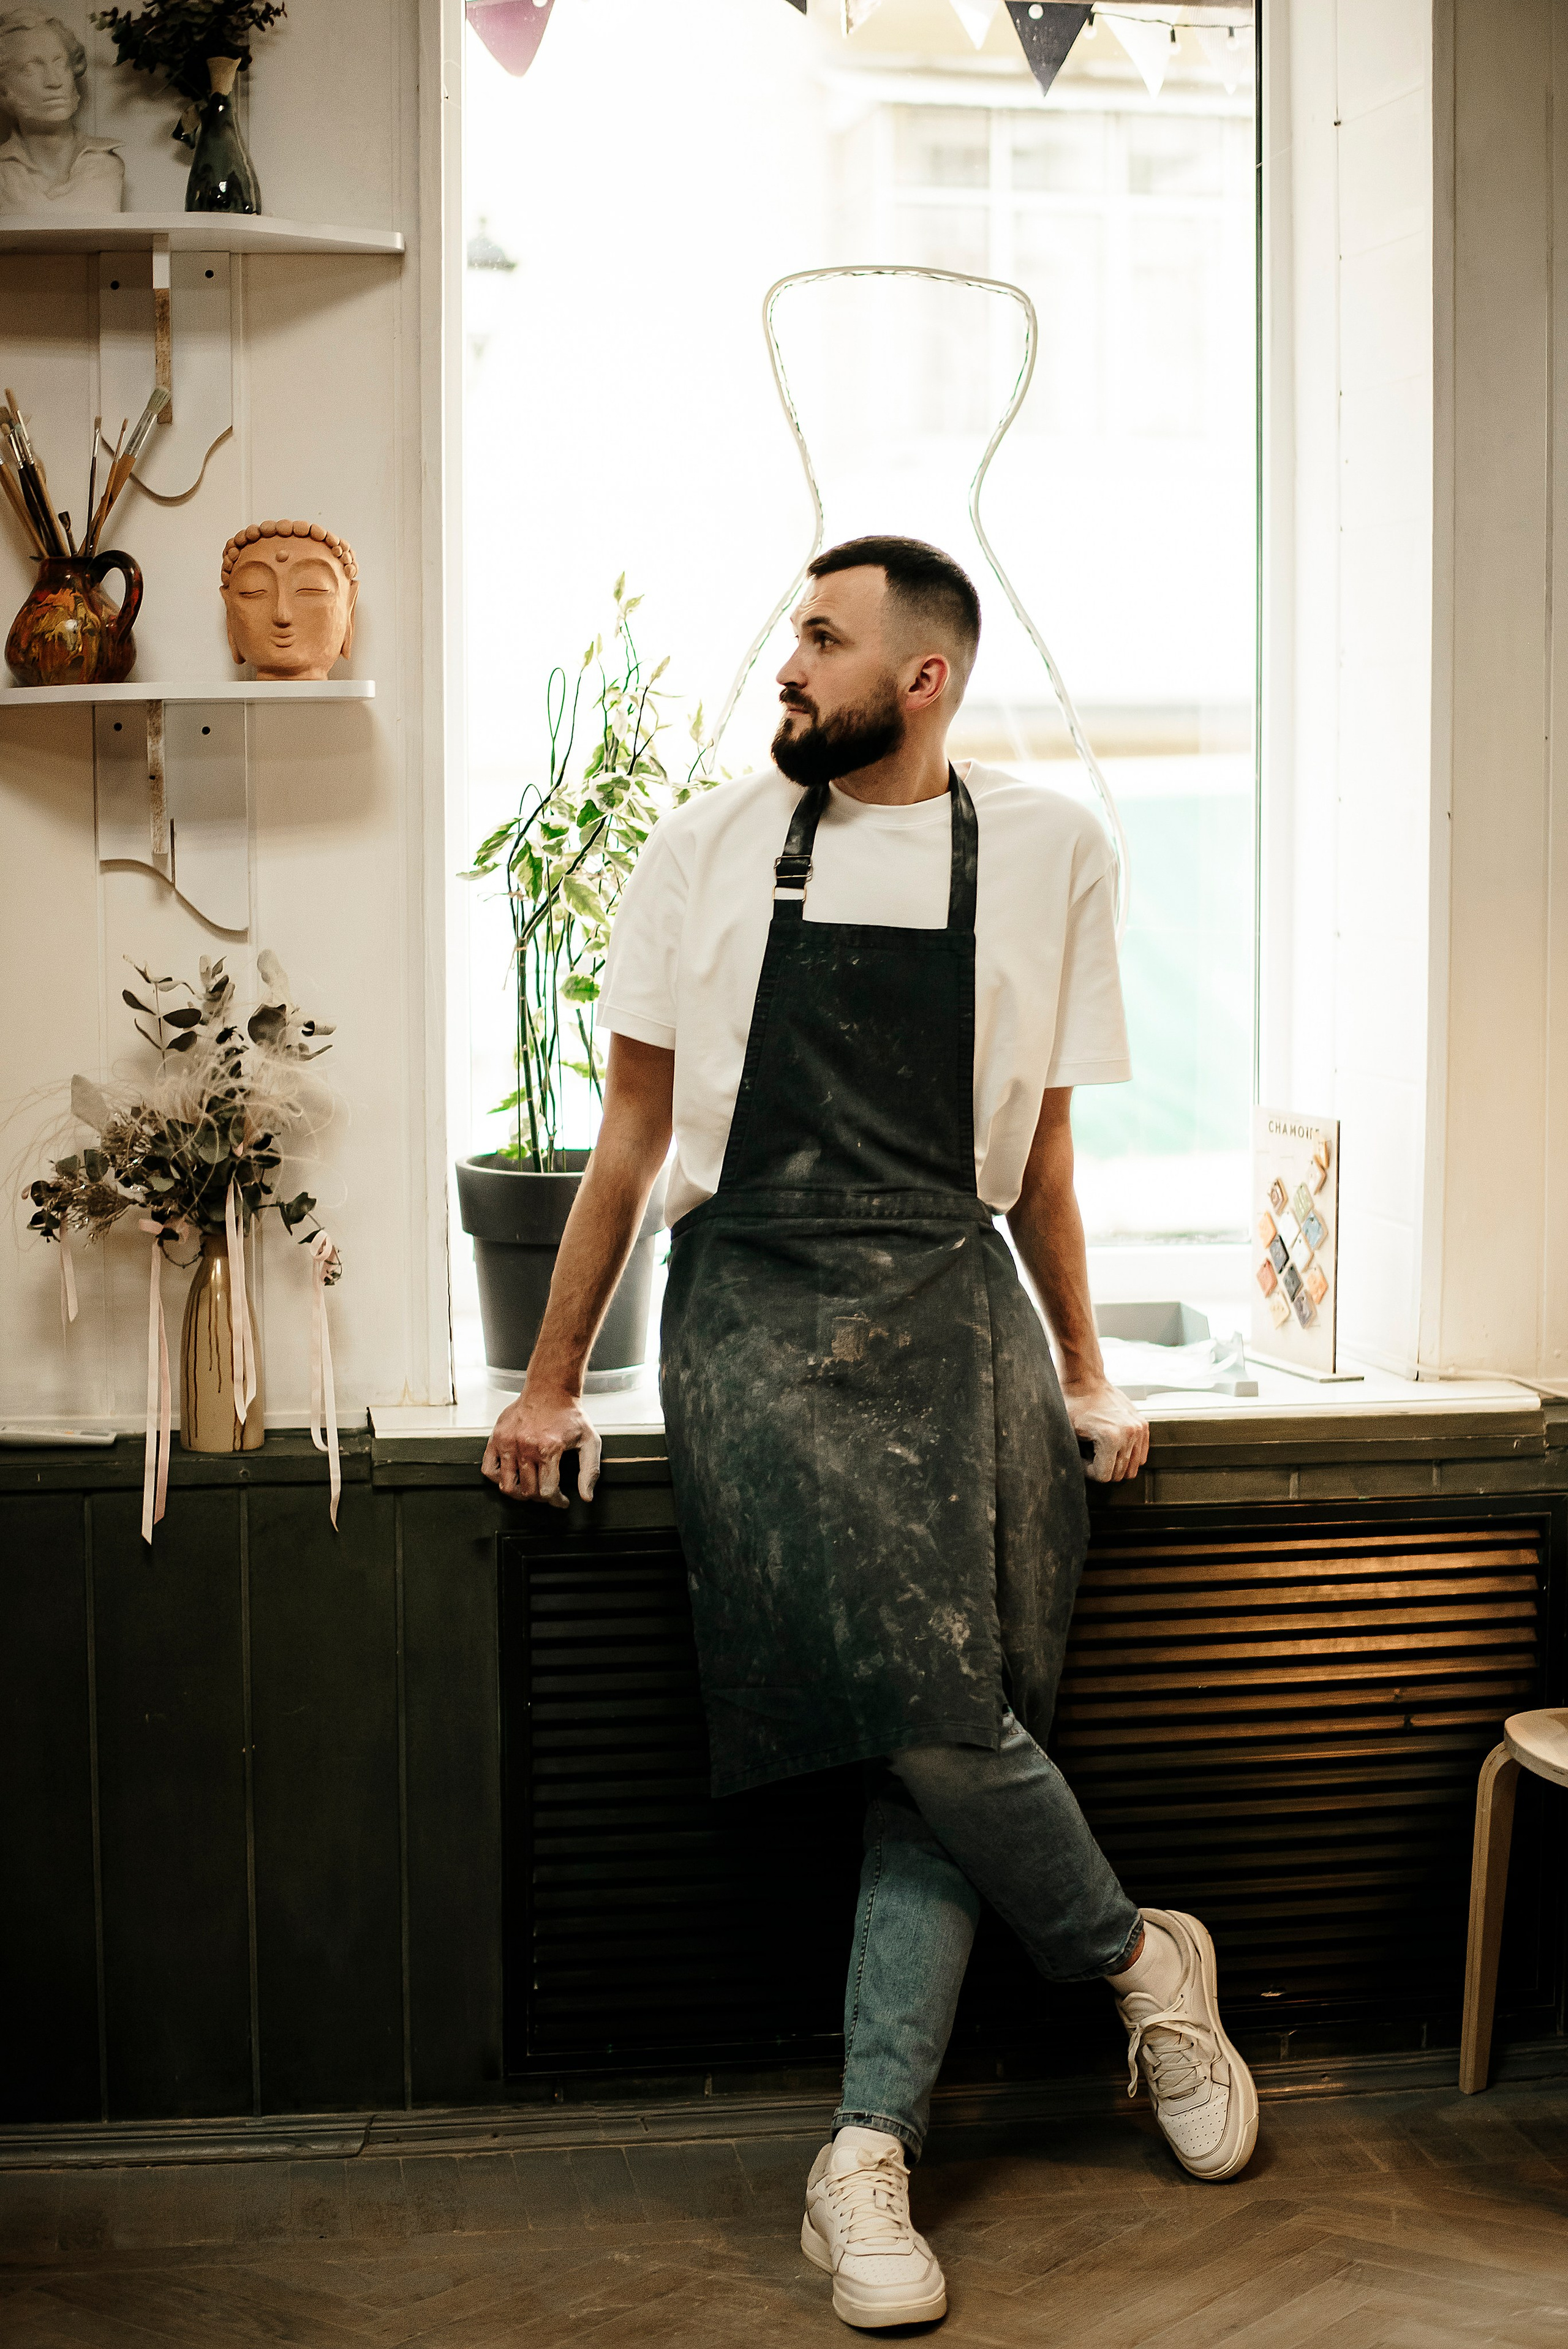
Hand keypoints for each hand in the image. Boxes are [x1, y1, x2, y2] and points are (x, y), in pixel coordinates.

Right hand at [482, 1385, 601, 1506]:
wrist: (550, 1389)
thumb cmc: (570, 1415)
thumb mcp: (590, 1441)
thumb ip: (589, 1470)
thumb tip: (586, 1496)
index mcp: (549, 1448)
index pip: (547, 1491)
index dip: (556, 1500)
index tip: (561, 1500)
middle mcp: (526, 1447)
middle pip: (528, 1491)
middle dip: (541, 1498)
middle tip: (548, 1493)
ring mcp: (508, 1443)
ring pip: (507, 1485)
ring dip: (520, 1493)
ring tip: (530, 1489)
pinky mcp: (496, 1438)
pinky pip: (489, 1470)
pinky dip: (498, 1479)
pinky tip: (512, 1476)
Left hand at [1063, 1377, 1147, 1482]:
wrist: (1086, 1381)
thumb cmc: (1073, 1406)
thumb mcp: (1069, 1434)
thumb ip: (1076, 1458)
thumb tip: (1075, 1476)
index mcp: (1111, 1438)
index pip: (1104, 1476)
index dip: (1088, 1471)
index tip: (1081, 1457)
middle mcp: (1129, 1434)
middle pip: (1119, 1474)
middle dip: (1102, 1468)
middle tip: (1089, 1452)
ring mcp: (1139, 1429)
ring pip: (1132, 1467)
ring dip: (1115, 1463)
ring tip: (1100, 1448)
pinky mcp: (1143, 1425)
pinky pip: (1141, 1455)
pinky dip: (1127, 1455)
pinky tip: (1112, 1445)